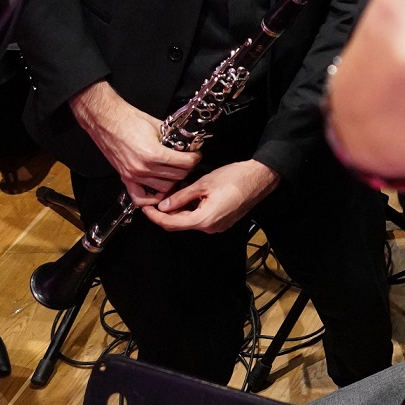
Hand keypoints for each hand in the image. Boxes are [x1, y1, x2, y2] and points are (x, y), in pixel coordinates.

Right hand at [71, 81, 199, 203]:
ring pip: (164, 188)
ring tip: (175, 172)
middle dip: (186, 169)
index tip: (195, 154)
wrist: (107, 121)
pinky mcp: (126, 178)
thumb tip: (186, 144)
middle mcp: (144, 168)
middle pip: (177, 177)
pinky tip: (158, 189)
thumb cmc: (129, 120)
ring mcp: (134, 175)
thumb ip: (172, 138)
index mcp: (153, 153)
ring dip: (173, 181)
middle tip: (187, 161)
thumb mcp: (157, 125)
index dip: (194, 158)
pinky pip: (141, 198)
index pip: (184, 163)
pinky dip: (152, 197)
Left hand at [142, 159, 278, 232]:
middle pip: (179, 224)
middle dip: (165, 212)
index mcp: (204, 219)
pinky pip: (200, 218)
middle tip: (156, 198)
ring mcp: (217, 226)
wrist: (259, 178)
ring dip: (179, 210)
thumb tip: (164, 205)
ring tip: (172, 193)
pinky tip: (188, 196)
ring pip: (190, 220)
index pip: (171, 223)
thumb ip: (181, 196)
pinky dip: (191, 209)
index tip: (145, 208)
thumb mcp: (203, 183)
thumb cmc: (235, 177)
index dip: (155, 216)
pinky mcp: (222, 221)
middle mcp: (210, 227)